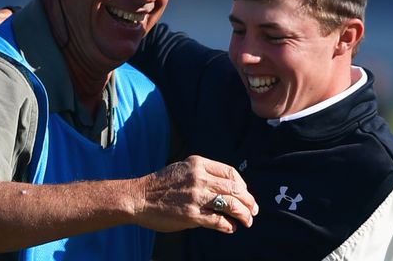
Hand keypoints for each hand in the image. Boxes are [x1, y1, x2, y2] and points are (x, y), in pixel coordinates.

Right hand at [132, 155, 258, 233]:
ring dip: (243, 214)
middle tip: (253, 210)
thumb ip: (203, 174)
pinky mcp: (192, 215)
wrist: (139, 197)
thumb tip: (225, 187)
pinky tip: (230, 228)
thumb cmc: (160, 185)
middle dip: (248, 201)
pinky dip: (229, 225)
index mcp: (198, 164)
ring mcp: (197, 196)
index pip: (230, 172)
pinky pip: (219, 221)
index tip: (245, 194)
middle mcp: (200, 178)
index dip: (243, 185)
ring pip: (231, 204)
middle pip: (235, 188)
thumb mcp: (183, 169)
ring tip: (247, 221)